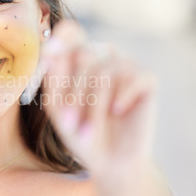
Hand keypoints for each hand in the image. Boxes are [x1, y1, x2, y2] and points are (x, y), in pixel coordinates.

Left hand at [41, 20, 157, 176]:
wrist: (109, 161)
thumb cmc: (79, 131)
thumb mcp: (57, 107)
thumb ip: (53, 78)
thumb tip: (49, 48)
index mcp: (77, 59)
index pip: (71, 33)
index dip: (63, 36)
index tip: (51, 50)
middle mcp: (102, 56)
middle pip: (83, 55)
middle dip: (73, 93)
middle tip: (68, 123)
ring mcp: (125, 65)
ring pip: (104, 71)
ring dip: (92, 106)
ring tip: (88, 132)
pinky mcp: (147, 77)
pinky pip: (131, 78)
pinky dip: (120, 98)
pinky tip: (118, 112)